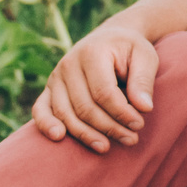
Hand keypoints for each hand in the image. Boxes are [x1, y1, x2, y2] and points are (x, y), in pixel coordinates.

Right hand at [31, 26, 156, 149]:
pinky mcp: (49, 89)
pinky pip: (41, 109)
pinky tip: (59, 137)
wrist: (110, 39)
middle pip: (85, 107)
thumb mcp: (146, 57)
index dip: (121, 113)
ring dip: (86, 135)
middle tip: (131, 139)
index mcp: (92, 53)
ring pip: (66, 113)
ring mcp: (56, 77)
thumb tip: (144, 108)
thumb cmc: (129, 50)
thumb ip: (143, 81)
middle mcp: (68, 64)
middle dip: (109, 127)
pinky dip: (46, 125)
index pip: (104, 92)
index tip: (139, 125)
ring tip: (107, 147)